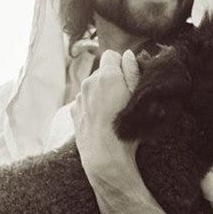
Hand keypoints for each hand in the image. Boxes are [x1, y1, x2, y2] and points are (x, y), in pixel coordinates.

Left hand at [73, 49, 143, 195]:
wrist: (105, 158)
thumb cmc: (126, 129)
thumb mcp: (138, 98)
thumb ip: (133, 72)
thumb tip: (129, 55)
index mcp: (106, 75)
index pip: (112, 55)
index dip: (121, 66)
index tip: (127, 81)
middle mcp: (89, 82)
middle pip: (101, 72)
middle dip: (111, 80)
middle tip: (122, 100)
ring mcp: (79, 97)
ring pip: (92, 87)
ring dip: (101, 93)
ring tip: (111, 114)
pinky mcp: (74, 111)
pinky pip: (85, 101)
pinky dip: (92, 106)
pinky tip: (101, 121)